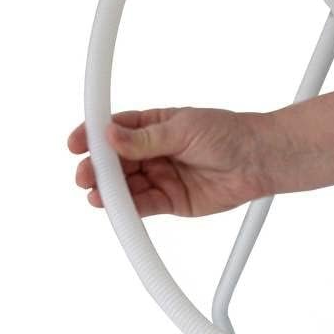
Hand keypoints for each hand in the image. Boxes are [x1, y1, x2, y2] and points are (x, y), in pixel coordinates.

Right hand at [68, 107, 273, 217]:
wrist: (258, 161)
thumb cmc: (227, 133)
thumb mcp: (183, 128)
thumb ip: (146, 138)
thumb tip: (111, 136)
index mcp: (152, 126)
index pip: (114, 130)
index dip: (93, 136)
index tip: (76, 143)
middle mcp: (152, 152)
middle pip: (115, 161)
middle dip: (97, 168)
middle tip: (86, 174)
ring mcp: (159, 177)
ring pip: (125, 185)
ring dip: (108, 190)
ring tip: (95, 193)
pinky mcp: (169, 201)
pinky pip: (142, 205)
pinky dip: (126, 208)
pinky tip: (114, 207)